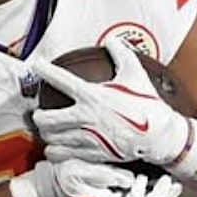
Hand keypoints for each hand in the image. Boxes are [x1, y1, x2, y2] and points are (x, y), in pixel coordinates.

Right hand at [9, 159, 181, 196]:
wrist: (44, 189)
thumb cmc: (60, 179)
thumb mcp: (81, 172)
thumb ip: (106, 175)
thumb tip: (131, 178)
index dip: (160, 196)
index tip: (171, 183)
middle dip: (162, 195)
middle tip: (176, 181)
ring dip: (154, 192)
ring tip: (166, 178)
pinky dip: (142, 190)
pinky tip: (146, 177)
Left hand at [33, 38, 194, 169]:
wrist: (160, 136)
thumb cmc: (147, 105)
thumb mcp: (135, 74)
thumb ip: (121, 54)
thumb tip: (112, 41)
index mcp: (92, 95)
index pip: (61, 80)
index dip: (45, 70)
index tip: (36, 65)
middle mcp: (85, 117)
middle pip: (47, 118)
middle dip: (38, 117)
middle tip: (39, 114)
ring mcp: (87, 137)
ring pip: (52, 138)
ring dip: (46, 135)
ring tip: (47, 132)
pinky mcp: (92, 154)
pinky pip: (64, 155)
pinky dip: (55, 152)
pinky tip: (55, 149)